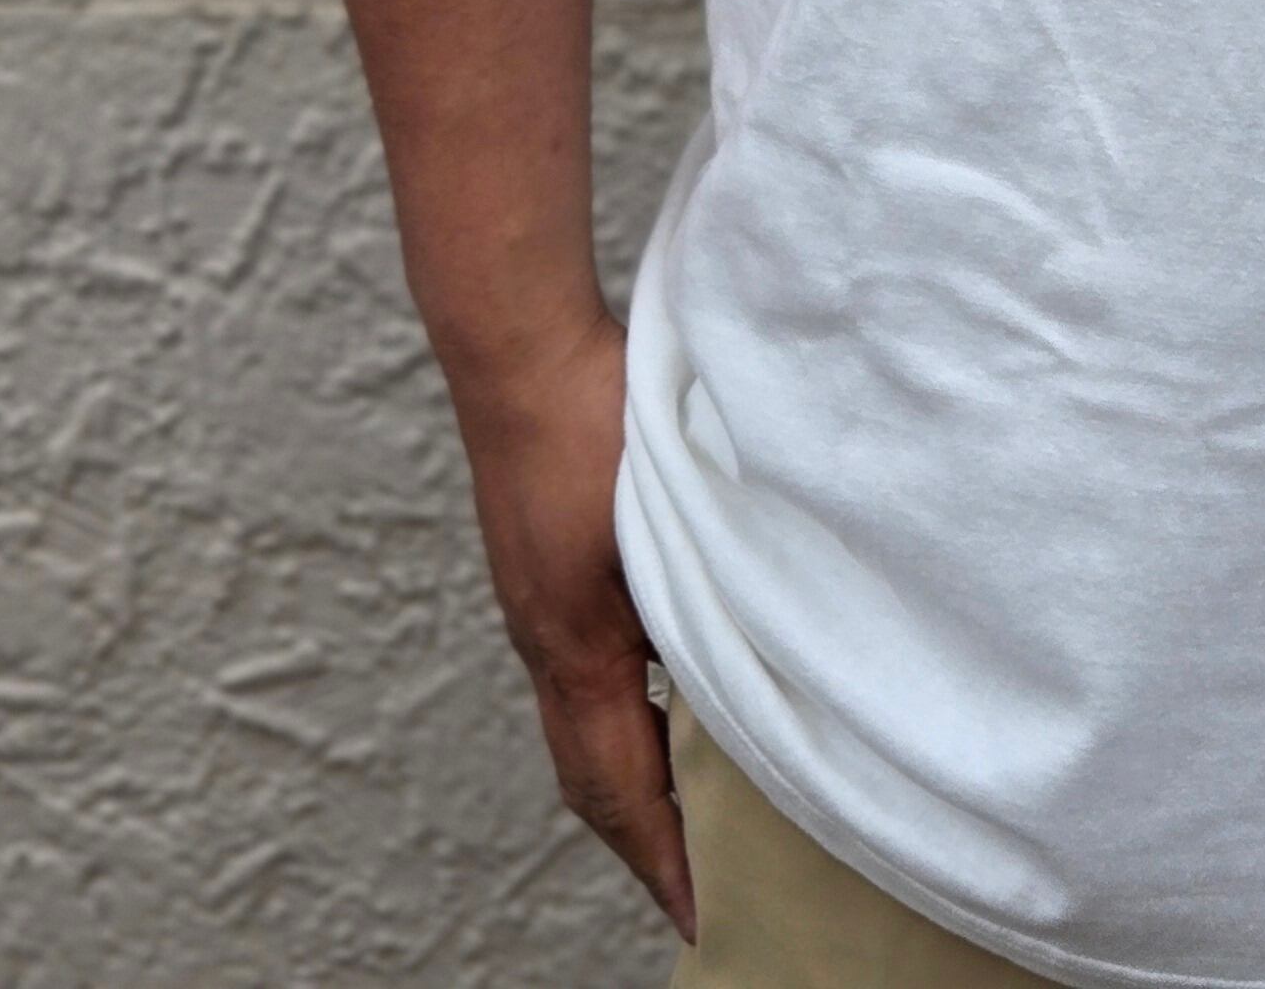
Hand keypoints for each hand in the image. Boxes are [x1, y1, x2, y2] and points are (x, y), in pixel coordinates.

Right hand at [450, 308, 697, 941]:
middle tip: (700, 894)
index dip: (663, 859)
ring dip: (634, 789)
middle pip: (590, 781)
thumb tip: (745, 667)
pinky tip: (671, 709)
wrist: (519, 348)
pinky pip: (584, 685)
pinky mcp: (546, 579)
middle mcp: (547, 644)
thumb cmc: (593, 418)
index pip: (620, 788)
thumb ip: (704, 593)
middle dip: (643, 847)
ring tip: (694, 823)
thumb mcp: (668, 516)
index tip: (701, 915)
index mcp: (576, 646)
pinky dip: (626, 724)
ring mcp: (539, 612)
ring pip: (584, 734)